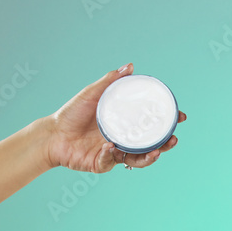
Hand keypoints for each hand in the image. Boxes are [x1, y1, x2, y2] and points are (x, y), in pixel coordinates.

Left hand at [42, 63, 186, 172]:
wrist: (52, 133)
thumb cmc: (72, 113)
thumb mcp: (92, 93)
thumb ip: (111, 81)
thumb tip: (130, 66)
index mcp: (124, 125)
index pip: (150, 125)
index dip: (167, 123)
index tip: (180, 117)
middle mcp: (123, 141)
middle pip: (150, 145)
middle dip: (164, 145)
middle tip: (172, 139)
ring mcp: (114, 154)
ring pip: (137, 160)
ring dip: (148, 158)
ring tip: (154, 152)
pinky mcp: (101, 164)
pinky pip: (110, 161)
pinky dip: (110, 154)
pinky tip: (109, 147)